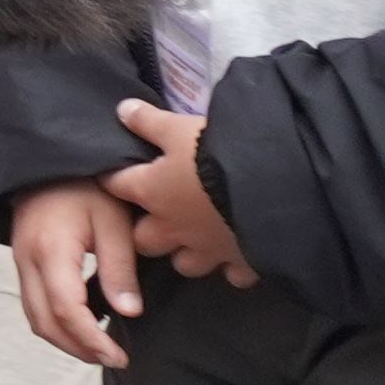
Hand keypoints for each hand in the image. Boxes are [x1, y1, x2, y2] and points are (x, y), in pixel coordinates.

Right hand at [8, 178, 146, 368]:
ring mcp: (20, 261)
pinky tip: (85, 322)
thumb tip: (129, 312)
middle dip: (77, 348)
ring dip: (65, 339)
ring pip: (34, 316)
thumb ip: (119, 268)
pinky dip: (56, 322)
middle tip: (113, 358)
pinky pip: (33, 303)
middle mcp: (27, 260)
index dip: (92, 340)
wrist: (52, 157)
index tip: (119, 356)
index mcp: (50, 251)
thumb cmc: (87, 185)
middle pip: (44, 322)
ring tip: (99, 347)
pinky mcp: (23, 260)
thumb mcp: (112, 222)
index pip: (67, 310)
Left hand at [106, 100, 253, 288]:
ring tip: (193, 240)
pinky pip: (232, 273)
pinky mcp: (240, 261)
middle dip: (145, 232)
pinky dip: (233, 266)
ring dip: (185, 253)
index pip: (117, 187)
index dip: (112, 181)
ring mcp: (207, 249)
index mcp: (153, 192)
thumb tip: (122, 111)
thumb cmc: (216, 152)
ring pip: (184, 263)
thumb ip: (149, 122)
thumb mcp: (179, 128)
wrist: (272, 187)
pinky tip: (237, 257)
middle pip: (144, 240)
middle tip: (154, 218)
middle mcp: (174, 227)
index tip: (112, 178)